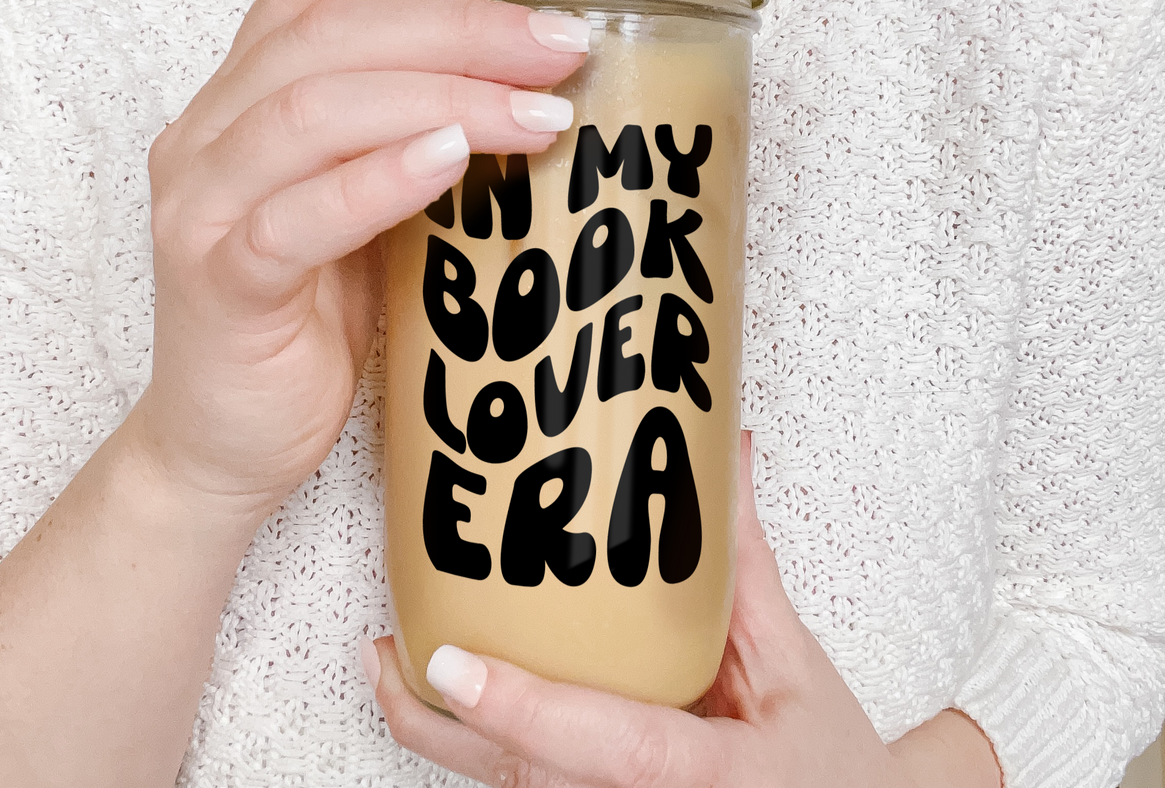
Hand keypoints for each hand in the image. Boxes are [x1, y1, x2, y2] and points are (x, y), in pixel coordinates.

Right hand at [129, 0, 589, 519]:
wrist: (227, 442)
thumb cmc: (312, 316)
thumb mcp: (369, 208)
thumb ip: (413, 137)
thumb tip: (535, 81)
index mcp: (245, 100)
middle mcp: (211, 134)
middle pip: (329, 35)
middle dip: (458, 25)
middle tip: (562, 41)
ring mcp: (205, 207)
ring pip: (314, 109)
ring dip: (442, 95)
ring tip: (541, 109)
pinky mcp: (219, 285)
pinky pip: (293, 217)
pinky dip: (378, 178)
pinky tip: (451, 160)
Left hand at [366, 433, 1001, 787]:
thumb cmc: (828, 764)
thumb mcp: (792, 661)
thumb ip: (745, 562)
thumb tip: (724, 456)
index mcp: (707, 774)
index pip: (607, 744)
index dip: (525, 708)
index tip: (451, 664)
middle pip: (524, 779)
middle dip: (441, 725)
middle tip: (381, 651)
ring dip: (442, 735)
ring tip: (389, 661)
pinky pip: (529, 787)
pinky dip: (478, 746)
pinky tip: (448, 696)